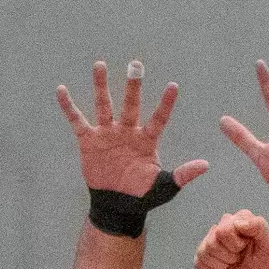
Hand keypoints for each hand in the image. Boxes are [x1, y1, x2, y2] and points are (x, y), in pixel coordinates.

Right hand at [57, 60, 208, 194]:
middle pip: (131, 104)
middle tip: (136, 64)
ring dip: (101, 86)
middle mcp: (127, 132)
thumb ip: (183, 174)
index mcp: (147, 141)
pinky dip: (69, 107)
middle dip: (133, 86)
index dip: (165, 104)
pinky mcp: (89, 140)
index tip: (173, 86)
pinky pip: (77, 120)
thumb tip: (206, 165)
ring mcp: (108, 134)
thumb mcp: (165, 186)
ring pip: (104, 105)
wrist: (117, 204)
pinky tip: (62, 90)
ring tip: (100, 65)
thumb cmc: (143, 194)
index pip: (159, 119)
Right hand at [195, 210, 268, 268]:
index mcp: (241, 219)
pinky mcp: (204, 256)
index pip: (225, 228)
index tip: (247, 248)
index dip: (236, 244)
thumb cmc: (266, 267)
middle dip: (229, 254)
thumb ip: (259, 227)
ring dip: (222, 263)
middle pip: (213, 239)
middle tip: (240, 258)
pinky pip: (198, 262)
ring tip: (233, 264)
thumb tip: (237, 222)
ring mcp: (213, 240)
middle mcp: (225, 226)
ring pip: (205, 250)